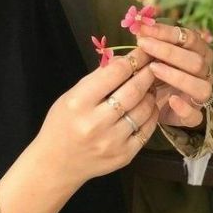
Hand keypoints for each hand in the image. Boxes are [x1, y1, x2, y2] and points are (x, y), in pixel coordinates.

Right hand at [33, 48, 158, 187]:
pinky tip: (149, 105)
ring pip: (143, 110)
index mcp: (79, 102)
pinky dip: (151, 114)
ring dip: (151, 93)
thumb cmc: (61, 122)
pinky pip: (146, 130)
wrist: (56, 162)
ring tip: (150, 84)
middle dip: (147, 73)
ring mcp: (112, 141)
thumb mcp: (70, 95)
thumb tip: (123, 60)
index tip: (143, 50)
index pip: (114, 74)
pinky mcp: (124, 156)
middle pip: (132, 91)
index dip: (133, 59)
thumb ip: (96, 79)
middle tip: (155, 62)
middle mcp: (96, 122)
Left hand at [135, 23, 212, 128]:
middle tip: (143, 45)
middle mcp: (203, 73)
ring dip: (177, 76)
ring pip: (201, 86)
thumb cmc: (152, 72)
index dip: (167, 32)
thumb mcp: (148, 55)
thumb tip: (136, 27)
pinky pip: (196, 115)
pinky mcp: (193, 116)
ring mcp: (200, 96)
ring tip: (153, 69)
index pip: (189, 38)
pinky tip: (171, 100)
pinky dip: (185, 108)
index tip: (143, 29)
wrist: (152, 104)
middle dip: (169, 51)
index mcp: (196, 52)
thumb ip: (146, 43)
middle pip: (196, 61)